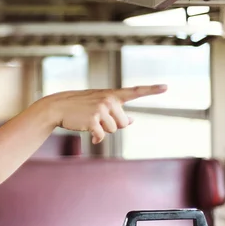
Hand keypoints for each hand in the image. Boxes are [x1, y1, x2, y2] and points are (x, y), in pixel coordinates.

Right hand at [46, 84, 166, 143]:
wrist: (58, 107)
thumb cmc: (79, 106)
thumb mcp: (99, 103)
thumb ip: (117, 110)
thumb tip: (133, 120)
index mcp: (112, 94)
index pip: (135, 91)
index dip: (152, 90)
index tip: (167, 87)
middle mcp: (109, 100)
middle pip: (124, 123)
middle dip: (114, 125)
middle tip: (98, 118)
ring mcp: (101, 109)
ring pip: (113, 130)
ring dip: (103, 130)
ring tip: (90, 121)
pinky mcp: (93, 120)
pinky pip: (101, 136)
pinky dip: (96, 138)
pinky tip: (89, 133)